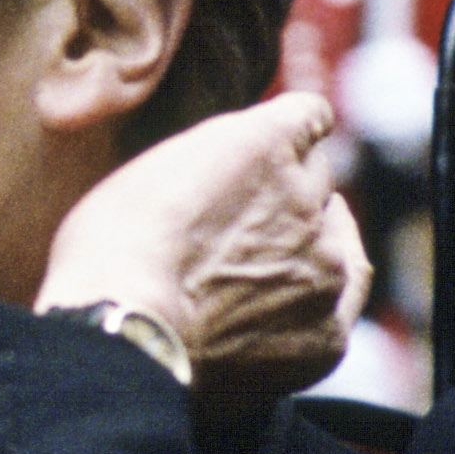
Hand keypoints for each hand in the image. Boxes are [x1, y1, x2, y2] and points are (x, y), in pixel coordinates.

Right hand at [38, 93, 368, 394]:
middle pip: (317, 181)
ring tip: (248, 278)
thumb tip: (229, 163)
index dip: (284, 136)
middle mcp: (307, 195)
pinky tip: (290, 304)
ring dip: (303, 248)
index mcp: (266, 142)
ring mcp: (325, 266)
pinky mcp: (325, 331)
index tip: (266, 155)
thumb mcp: (148, 168)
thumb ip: (209, 156)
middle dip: (284, 196)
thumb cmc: (109, 254)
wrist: (121, 336)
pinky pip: (344, 297)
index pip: (308, 116)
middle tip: (235, 227)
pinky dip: (318, 298)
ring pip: (333, 240)